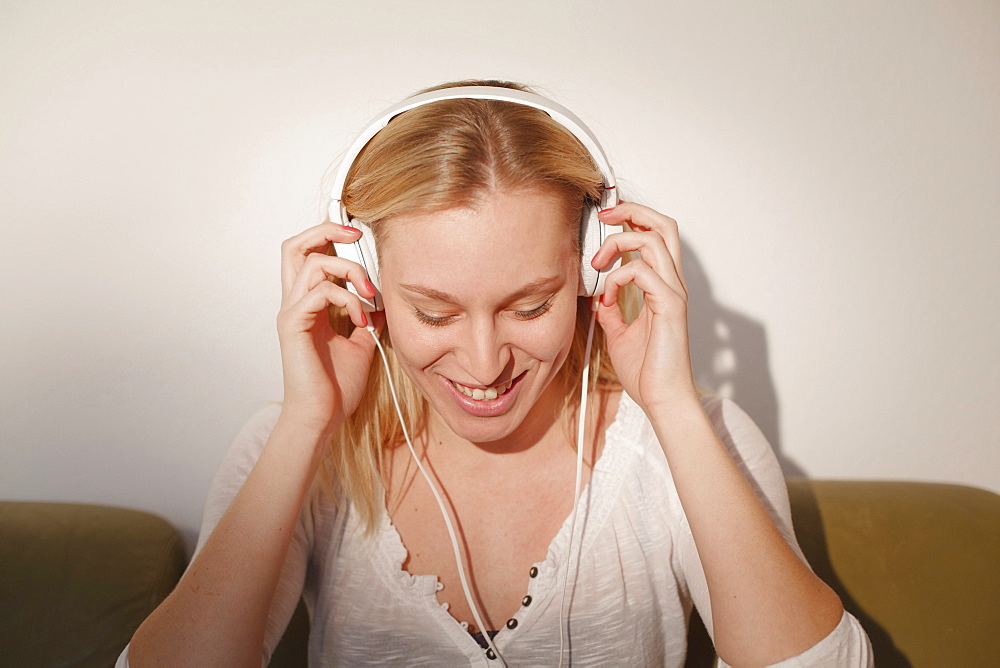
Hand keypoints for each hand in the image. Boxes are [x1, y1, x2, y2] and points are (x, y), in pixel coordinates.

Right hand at [277, 222, 381, 430]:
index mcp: (308, 304)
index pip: (308, 254)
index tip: (359, 236)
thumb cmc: (336, 386)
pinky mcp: (293, 325)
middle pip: (294, 246)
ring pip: (311, 262)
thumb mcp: (361, 343)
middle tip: (355, 235)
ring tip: (370, 294)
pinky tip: (361, 320)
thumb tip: (383, 299)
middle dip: (325, 230)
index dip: (329, 235)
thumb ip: (367, 317)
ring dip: (348, 270)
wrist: (323, 417)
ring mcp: (291, 313)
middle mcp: (295, 303)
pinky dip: (347, 299)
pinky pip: (318, 292)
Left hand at [592, 202, 696, 412]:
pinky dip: (619, 278)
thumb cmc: (648, 372)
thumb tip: (598, 297)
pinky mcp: (670, 307)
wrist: (662, 400)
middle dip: (633, 211)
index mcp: (663, 288)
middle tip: (604, 216)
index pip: (657, 237)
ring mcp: (673, 294)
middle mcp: (672, 285)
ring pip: (654, 240)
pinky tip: (606, 298)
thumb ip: (611, 311)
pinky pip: (644, 272)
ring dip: (619, 243)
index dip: (634, 220)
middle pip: (664, 226)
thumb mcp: (619, 334)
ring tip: (597, 263)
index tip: (606, 221)